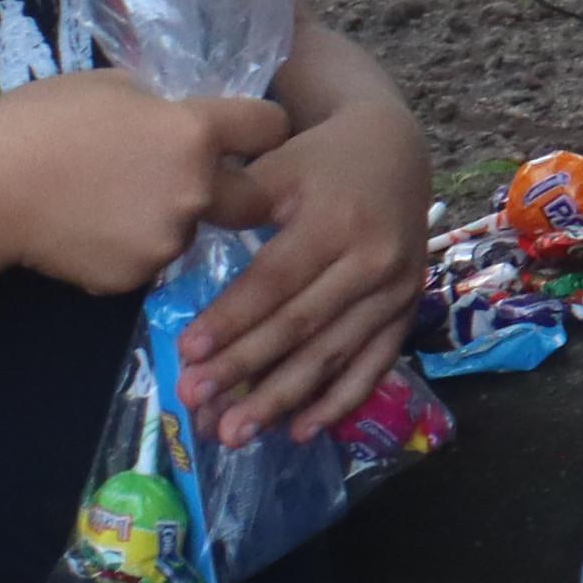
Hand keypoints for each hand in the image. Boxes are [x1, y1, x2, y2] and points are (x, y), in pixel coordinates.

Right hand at [0, 75, 290, 303]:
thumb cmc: (36, 123)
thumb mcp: (109, 87)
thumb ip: (162, 105)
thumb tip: (183, 114)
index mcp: (194, 132)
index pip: (270, 126)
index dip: (262, 127)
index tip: (249, 132)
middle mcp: (196, 190)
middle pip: (253, 199)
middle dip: (238, 192)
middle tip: (196, 182)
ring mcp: (168, 239)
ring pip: (192, 231)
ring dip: (171, 219)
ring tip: (111, 202)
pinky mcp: (136, 276)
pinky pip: (148, 259)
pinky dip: (129, 247)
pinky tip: (88, 229)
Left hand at [178, 95, 426, 446]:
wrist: (394, 150)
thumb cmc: (318, 159)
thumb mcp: (277, 165)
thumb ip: (234, 202)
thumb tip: (175, 236)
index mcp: (337, 222)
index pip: (276, 281)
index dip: (232, 319)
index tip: (186, 353)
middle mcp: (375, 261)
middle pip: (302, 326)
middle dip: (245, 369)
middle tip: (196, 403)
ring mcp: (397, 291)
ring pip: (334, 354)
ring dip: (283, 398)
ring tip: (234, 432)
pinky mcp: (407, 310)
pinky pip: (374, 364)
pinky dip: (339, 401)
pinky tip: (300, 430)